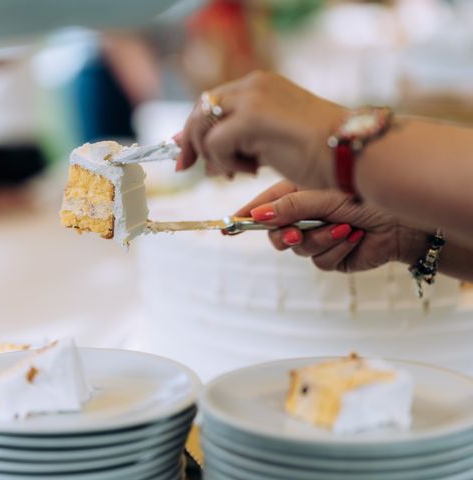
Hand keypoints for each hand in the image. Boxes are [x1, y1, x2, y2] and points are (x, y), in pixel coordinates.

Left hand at [176, 70, 345, 187]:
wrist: (352, 154)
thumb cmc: (320, 154)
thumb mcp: (270, 141)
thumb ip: (237, 140)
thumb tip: (199, 154)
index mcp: (261, 85)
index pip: (213, 101)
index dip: (195, 128)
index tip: (187, 155)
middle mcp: (254, 85)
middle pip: (202, 109)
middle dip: (190, 141)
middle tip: (188, 167)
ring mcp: (253, 98)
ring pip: (203, 125)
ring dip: (212, 155)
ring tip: (238, 171)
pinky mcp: (252, 118)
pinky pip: (215, 144)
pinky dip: (226, 163)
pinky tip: (252, 170)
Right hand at [234, 180, 426, 272]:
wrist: (407, 219)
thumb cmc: (368, 195)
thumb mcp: (324, 195)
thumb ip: (290, 206)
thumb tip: (258, 216)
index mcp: (300, 192)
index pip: (265, 205)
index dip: (245, 216)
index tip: (227, 225)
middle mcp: (306, 215)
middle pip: (275, 233)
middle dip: (286, 233)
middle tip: (297, 232)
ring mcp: (318, 236)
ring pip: (297, 249)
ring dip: (320, 239)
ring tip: (345, 227)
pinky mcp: (332, 256)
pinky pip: (320, 261)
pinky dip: (336, 249)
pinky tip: (354, 237)